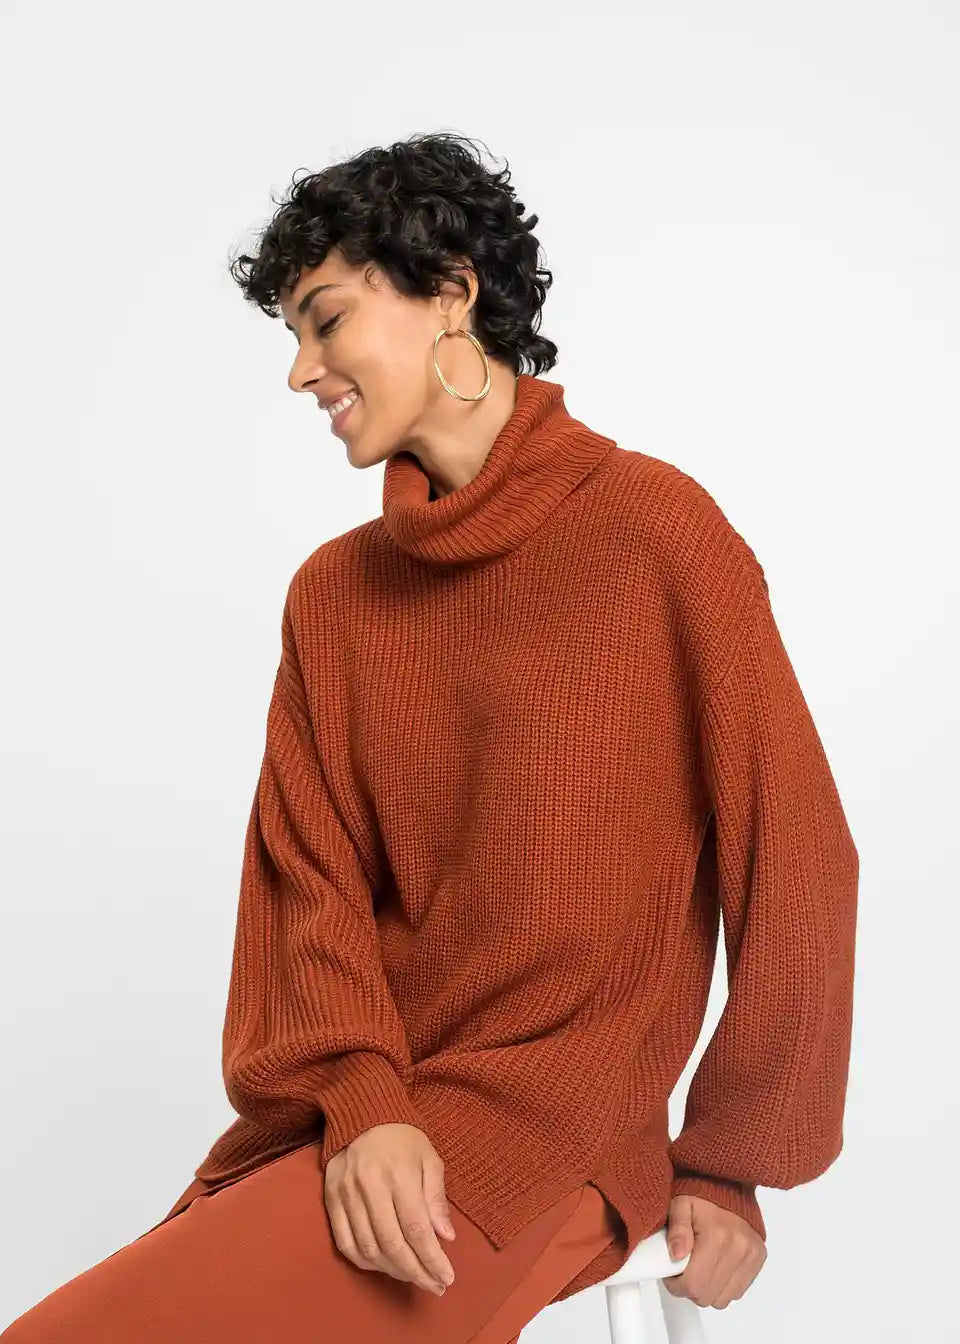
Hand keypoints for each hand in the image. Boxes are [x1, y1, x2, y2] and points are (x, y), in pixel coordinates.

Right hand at [323, 1123, 456, 1296]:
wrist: (361, 1113)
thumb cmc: (402, 1138)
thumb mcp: (429, 1159)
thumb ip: (436, 1198)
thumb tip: (446, 1238)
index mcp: (399, 1174)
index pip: (416, 1228)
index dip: (432, 1259)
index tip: (446, 1278)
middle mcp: (371, 1186)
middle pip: (392, 1244)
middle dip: (416, 1272)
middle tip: (434, 1286)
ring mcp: (347, 1194)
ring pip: (368, 1248)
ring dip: (392, 1270)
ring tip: (412, 1276)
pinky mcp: (330, 1199)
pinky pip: (345, 1242)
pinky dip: (364, 1261)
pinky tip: (382, 1266)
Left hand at [662, 1194, 766, 1307]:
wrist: (729, 1182)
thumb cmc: (701, 1193)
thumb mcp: (679, 1204)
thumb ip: (677, 1230)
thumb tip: (676, 1255)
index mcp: (716, 1236)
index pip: (693, 1285)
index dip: (676, 1285)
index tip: (672, 1273)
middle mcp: (739, 1248)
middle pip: (707, 1297)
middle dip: (690, 1287)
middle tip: (684, 1267)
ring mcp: (751, 1255)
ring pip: (722, 1299)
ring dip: (707, 1288)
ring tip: (700, 1265)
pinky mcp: (759, 1259)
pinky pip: (737, 1291)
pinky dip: (723, 1285)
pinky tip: (715, 1265)